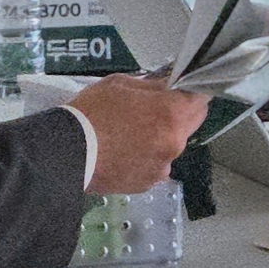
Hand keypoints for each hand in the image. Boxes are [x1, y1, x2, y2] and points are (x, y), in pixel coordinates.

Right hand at [72, 74, 209, 194]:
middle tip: (153, 109)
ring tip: (130, 134)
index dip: (193, 92)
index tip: (183, 90)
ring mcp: (162, 167)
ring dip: (161, 138)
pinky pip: (156, 165)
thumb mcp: (121, 83)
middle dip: (178, 114)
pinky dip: (147, 158)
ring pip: (172, 146)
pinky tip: (124, 152)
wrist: (67, 153)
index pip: (201, 99)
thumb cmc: (92, 112)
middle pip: (191, 124)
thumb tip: (167, 85)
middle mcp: (174, 143)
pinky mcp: (148, 184)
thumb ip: (151, 85)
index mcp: (171, 114)